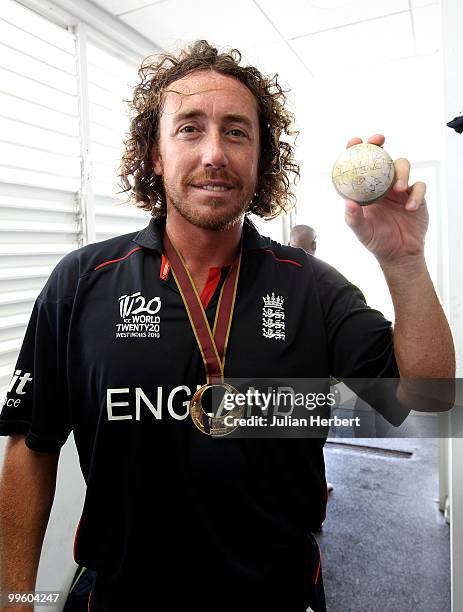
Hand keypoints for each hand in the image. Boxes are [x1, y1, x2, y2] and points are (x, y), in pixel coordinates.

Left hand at [344, 134, 427, 267]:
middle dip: (379, 146)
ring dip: (401, 173)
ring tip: (399, 189)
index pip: (360, 166)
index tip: (355, 142)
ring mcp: (400, 189)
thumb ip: (354, 218)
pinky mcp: (416, 197)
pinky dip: (416, 195)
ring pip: (402, 166)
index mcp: (366, 191)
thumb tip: (348, 202)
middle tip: (379, 142)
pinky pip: (419, 187)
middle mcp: (382, 186)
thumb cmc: (377, 241)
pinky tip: (410, 207)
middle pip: (382, 158)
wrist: (399, 254)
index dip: (356, 151)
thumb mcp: (362, 231)